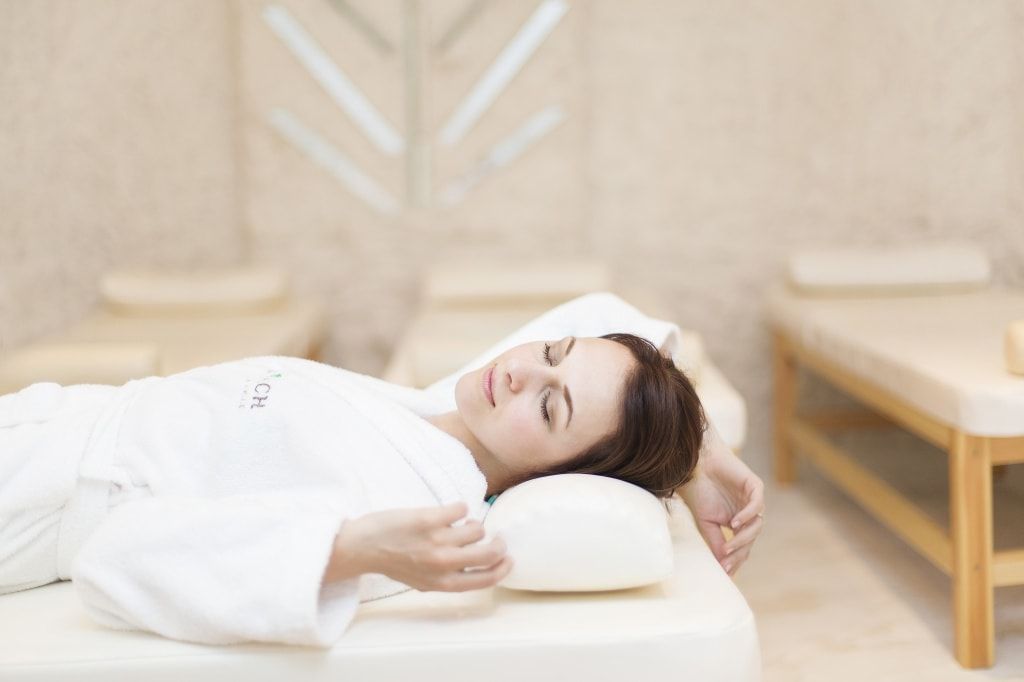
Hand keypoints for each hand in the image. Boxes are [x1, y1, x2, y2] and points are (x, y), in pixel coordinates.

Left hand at [326, 501, 512, 591]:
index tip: (509, 558)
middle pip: (488, 553)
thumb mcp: (424, 580)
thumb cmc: (394, 562)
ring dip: (472, 524)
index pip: (485, 580)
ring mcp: (436, 541)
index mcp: (442, 583)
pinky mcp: (429, 519)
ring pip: (476, 528)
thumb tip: (483, 563)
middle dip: (498, 543)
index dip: (503, 568)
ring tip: (457, 524)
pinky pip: (461, 509)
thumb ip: (451, 576)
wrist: (363, 547)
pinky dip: (459, 508)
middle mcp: (442, 565)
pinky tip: (448, 511)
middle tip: (494, 536)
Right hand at [677, 423, 764, 576]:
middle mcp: (748, 513)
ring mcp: (753, 500)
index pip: (743, 546)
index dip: (735, 559)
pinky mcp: (755, 486)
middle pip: (751, 538)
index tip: (725, 571)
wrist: (696, 465)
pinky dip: (747, 516)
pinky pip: (757, 505)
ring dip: (743, 538)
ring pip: (756, 525)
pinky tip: (734, 523)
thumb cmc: (700, 491)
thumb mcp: (706, 523)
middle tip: (726, 561)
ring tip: (728, 546)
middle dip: (739, 551)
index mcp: (738, 523)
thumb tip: (722, 567)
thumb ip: (716, 542)